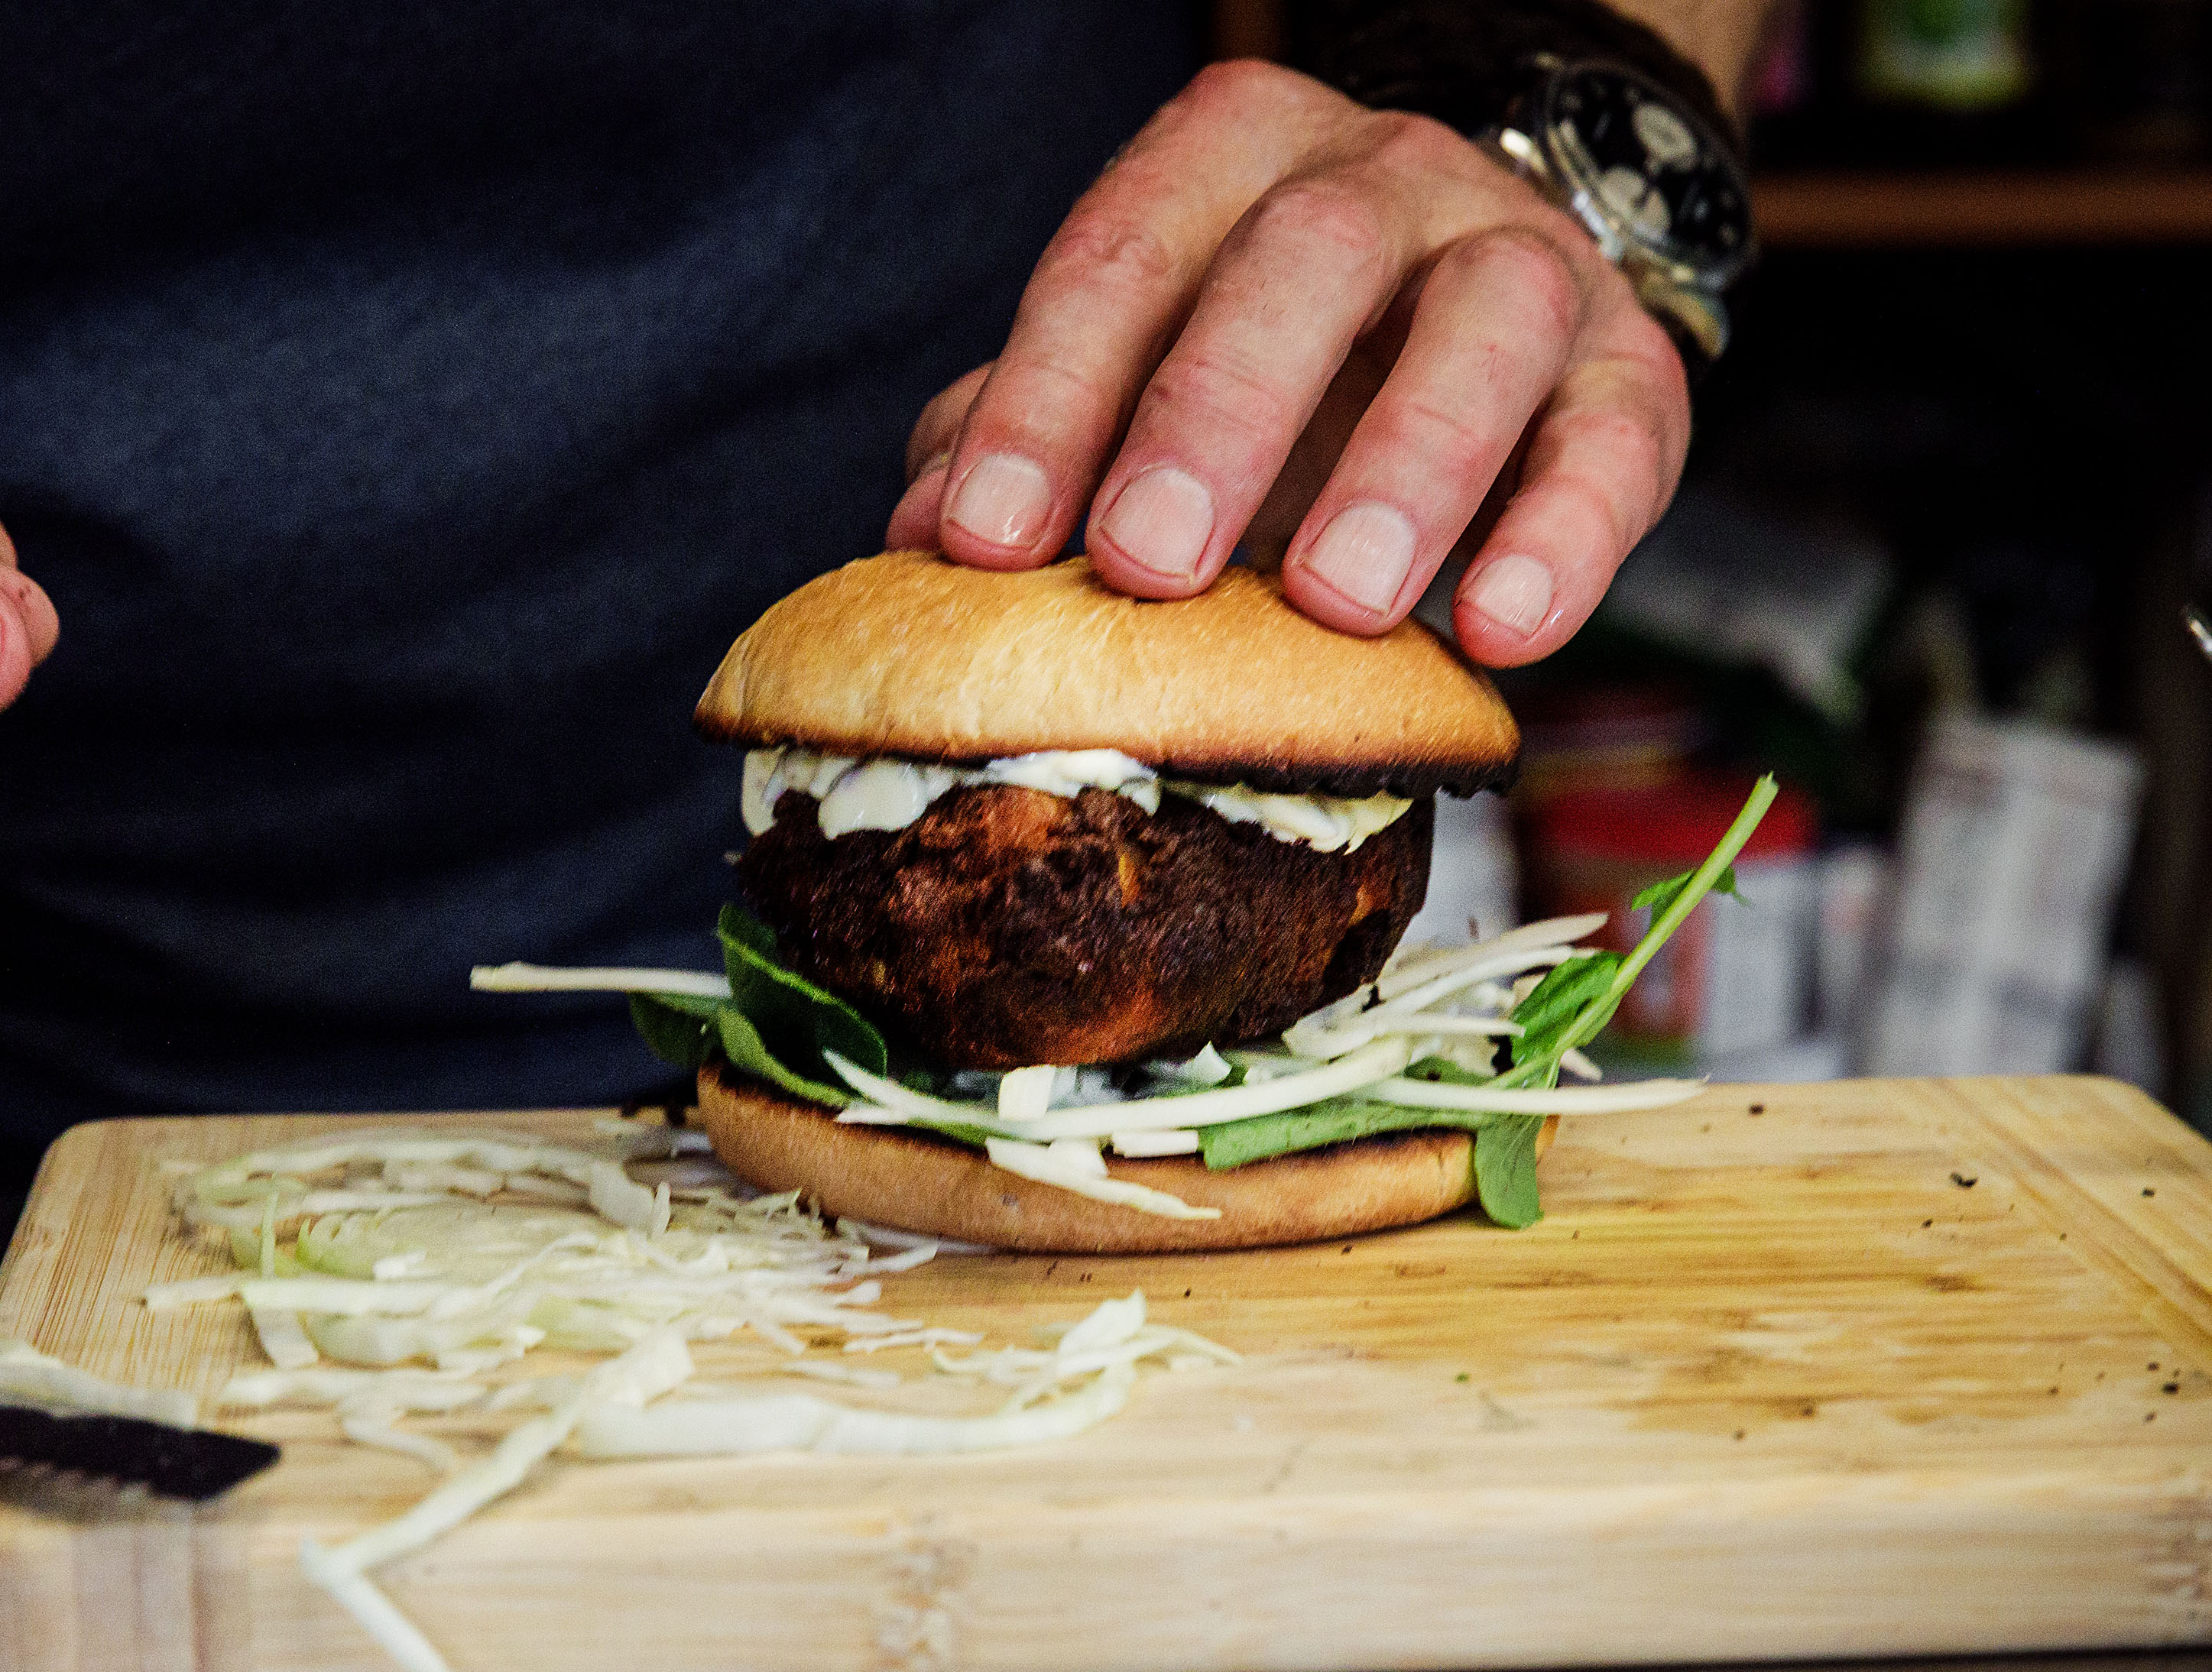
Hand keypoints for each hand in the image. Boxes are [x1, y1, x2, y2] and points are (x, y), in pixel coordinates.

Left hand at [887, 61, 1690, 665]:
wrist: (1474, 310)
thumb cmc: (1263, 366)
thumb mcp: (1129, 374)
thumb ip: (1023, 435)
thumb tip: (914, 543)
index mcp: (1228, 164)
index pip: (1120, 256)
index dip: (1045, 399)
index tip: (982, 542)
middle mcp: (1383, 182)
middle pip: (1303, 260)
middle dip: (1215, 413)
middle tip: (1148, 560)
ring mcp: (1522, 264)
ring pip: (1486, 322)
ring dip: (1406, 466)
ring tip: (1335, 605)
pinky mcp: (1631, 372)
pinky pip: (1616, 438)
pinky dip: (1565, 536)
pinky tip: (1499, 633)